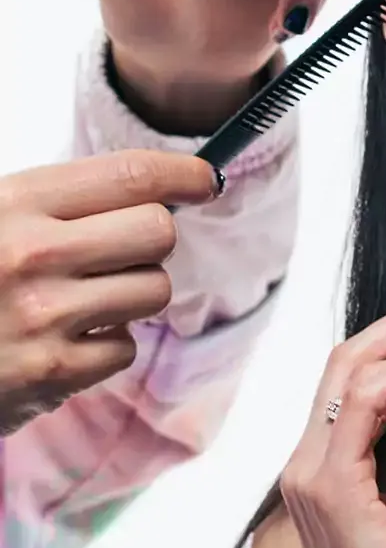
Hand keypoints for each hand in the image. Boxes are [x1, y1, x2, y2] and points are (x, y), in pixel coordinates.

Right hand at [0, 150, 217, 433]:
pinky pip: (124, 347)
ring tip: (84, 297)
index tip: (205, 179)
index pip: (129, 175)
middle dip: (149, 240)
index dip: (182, 173)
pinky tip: (63, 338)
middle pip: (158, 232)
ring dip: (132, 293)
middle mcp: (32, 254)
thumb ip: (55, 202)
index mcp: (14, 202)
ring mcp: (46, 318)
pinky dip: (105, 344)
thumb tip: (153, 186)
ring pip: (152, 290)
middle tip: (118, 250)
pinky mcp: (54, 374)